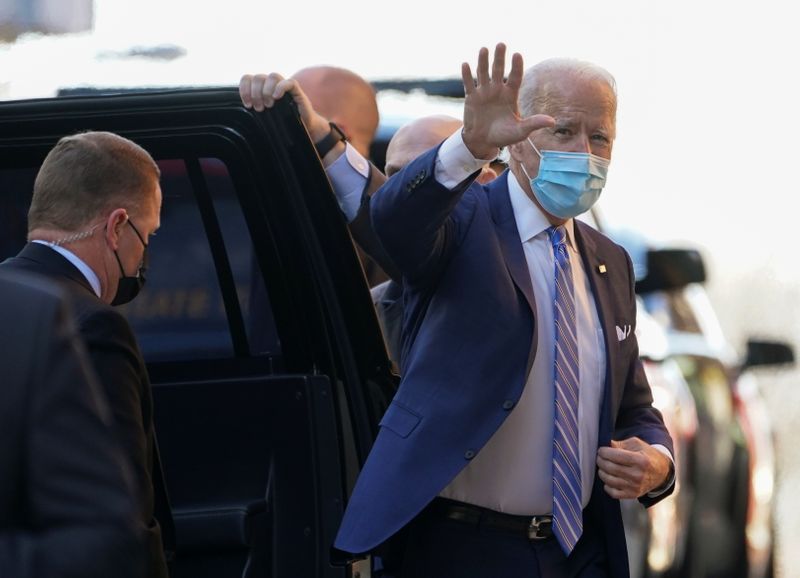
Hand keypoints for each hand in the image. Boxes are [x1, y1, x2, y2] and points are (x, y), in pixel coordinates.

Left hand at [239, 73, 329, 141]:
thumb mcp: (264, 117)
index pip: (248, 79)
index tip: (247, 104)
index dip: (244, 89)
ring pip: (272, 76)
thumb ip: (254, 110)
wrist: (305, 128)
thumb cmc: (283, 124)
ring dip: (267, 90)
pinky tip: (277, 98)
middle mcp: (272, 85)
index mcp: (262, 89)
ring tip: (269, 105)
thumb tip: (241, 112)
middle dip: (256, 93)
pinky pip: (288, 82)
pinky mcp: (296, 90)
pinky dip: (280, 88)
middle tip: (259, 108)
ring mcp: (284, 86)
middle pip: (258, 77)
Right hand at [461, 43, 554, 159]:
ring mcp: (484, 92)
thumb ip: (534, 123)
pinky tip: (465, 64)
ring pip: (483, 73)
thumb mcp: (520, 131)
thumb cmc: (504, 135)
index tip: (517, 55)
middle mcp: (497, 90)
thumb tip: (552, 121)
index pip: (515, 77)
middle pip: (498, 71)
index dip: (516, 67)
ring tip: (484, 49)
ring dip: (483, 61)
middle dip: (500, 58)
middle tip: (501, 44)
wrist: (483, 142)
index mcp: (510, 95)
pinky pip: (469, 84)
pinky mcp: (471, 98)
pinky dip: (466, 75)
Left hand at [596, 437, 671, 499]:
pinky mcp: (632, 495)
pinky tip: (609, 478)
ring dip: (602, 472)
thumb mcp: (637, 444)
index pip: (614, 455)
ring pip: (609, 480)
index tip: (601, 450)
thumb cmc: (647, 456)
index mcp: (640, 460)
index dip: (603, 452)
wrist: (662, 473)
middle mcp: (638, 475)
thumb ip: (620, 444)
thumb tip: (606, 445)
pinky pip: (613, 493)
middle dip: (600, 461)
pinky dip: (607, 485)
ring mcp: (635, 487)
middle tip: (599, 457)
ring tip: (603, 467)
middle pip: (609, 467)